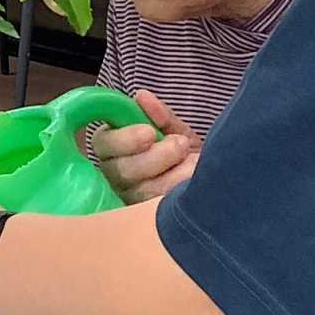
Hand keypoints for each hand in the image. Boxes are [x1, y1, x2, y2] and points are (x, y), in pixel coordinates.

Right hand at [91, 90, 200, 205]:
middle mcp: (113, 174)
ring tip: (191, 161)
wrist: (210, 175)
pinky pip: (160, 207)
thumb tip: (142, 96)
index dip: (125, 139)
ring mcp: (129, 199)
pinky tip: (191, 179)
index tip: (150, 132)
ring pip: (142, 190)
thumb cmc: (182, 149)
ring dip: (172, 173)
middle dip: (155, 157)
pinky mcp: (146, 217)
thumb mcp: (173, 128)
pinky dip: (179, 189)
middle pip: (122, 170)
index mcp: (111, 146)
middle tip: (180, 144)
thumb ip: (158, 114)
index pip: (104, 143)